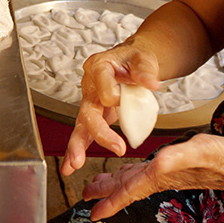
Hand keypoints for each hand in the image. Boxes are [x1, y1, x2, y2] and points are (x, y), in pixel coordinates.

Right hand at [59, 44, 162, 176]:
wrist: (132, 61)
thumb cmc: (134, 59)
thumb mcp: (143, 58)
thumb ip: (146, 70)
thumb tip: (152, 82)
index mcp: (99, 66)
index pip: (105, 90)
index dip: (118, 98)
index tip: (128, 98)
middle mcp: (90, 84)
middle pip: (89, 112)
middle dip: (100, 132)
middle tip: (117, 147)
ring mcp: (90, 100)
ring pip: (81, 125)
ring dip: (78, 146)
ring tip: (75, 163)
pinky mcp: (93, 113)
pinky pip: (84, 132)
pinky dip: (78, 149)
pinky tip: (71, 164)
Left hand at [82, 133, 223, 220]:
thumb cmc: (221, 158)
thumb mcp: (198, 151)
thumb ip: (178, 156)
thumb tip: (158, 161)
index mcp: (161, 174)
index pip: (129, 191)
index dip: (110, 201)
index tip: (94, 212)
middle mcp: (160, 177)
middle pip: (126, 188)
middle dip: (105, 194)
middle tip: (85, 197)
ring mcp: (165, 173)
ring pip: (133, 182)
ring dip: (114, 185)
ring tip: (98, 186)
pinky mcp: (171, 167)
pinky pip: (144, 174)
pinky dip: (130, 175)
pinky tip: (127, 172)